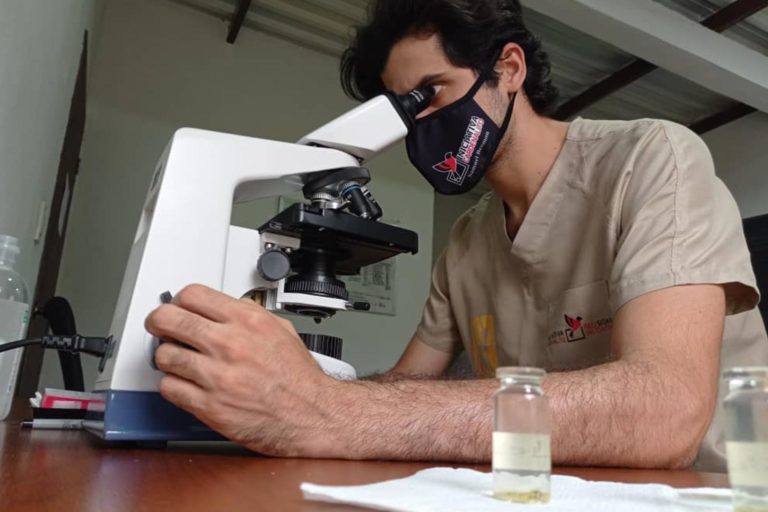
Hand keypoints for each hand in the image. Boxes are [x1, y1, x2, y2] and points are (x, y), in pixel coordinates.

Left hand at [145, 284, 341, 455]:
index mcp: (248, 321)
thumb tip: (223, 308)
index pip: (193, 295)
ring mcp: (217, 376)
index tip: (177, 307)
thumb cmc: (298, 377)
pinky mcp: (209, 405)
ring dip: (166, 357)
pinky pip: (170, 388)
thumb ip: (249, 314)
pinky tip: (184, 384)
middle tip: (159, 327)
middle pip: (169, 320)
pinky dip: (172, 385)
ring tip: (176, 360)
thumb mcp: (281, 329)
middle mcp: (230, 345)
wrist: (310, 414)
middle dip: (158, 322)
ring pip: (164, 355)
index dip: (179, 300)